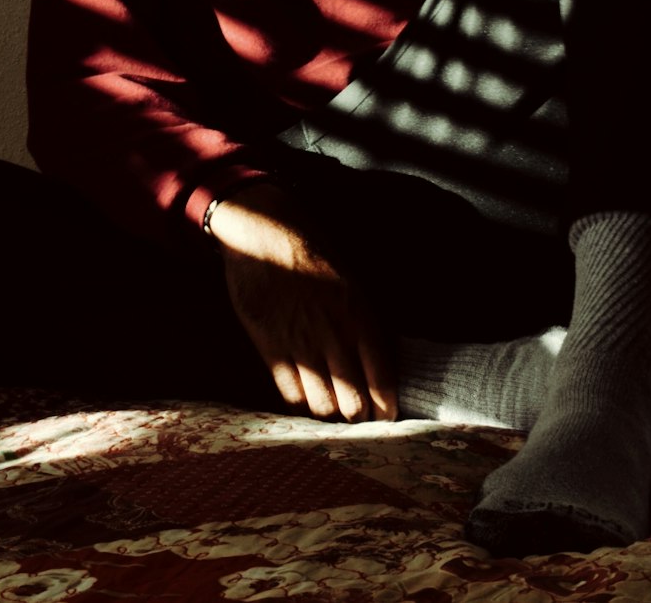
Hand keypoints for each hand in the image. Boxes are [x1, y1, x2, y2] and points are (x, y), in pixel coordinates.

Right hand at [208, 181, 396, 423]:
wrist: (263, 233)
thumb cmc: (312, 250)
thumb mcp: (351, 278)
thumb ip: (365, 319)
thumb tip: (380, 358)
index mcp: (359, 315)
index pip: (381, 379)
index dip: (385, 407)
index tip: (386, 417)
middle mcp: (333, 335)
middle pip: (352, 404)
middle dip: (358, 416)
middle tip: (358, 416)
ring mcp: (300, 345)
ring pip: (322, 407)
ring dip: (330, 414)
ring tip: (332, 409)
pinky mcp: (270, 348)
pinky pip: (290, 395)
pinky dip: (301, 404)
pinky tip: (305, 396)